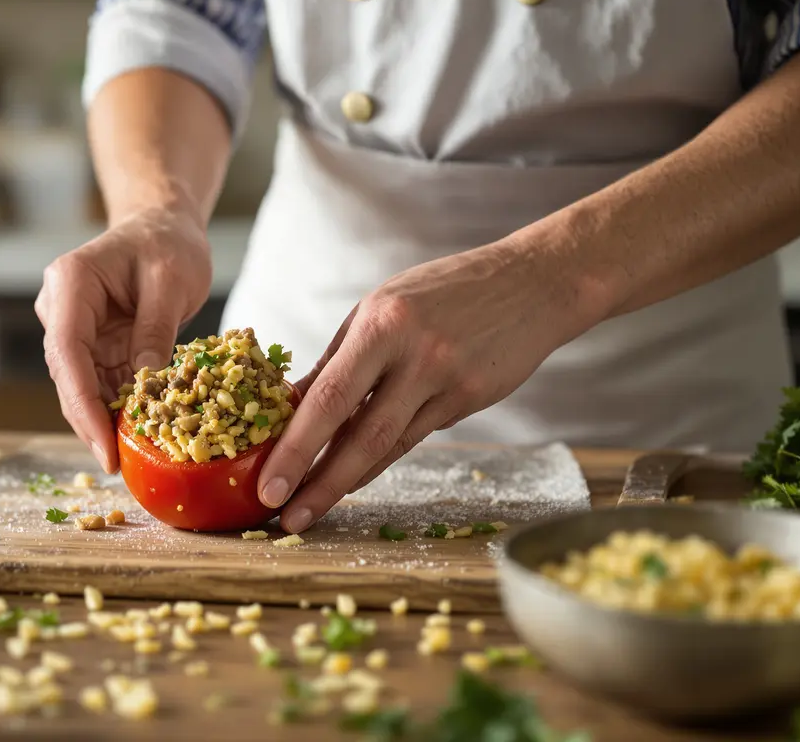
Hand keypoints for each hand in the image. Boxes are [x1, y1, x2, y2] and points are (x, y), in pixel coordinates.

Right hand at [36, 206, 212, 473]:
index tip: (103, 444)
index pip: (67, 351)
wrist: (162, 227)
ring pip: (80, 387)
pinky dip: (116, 409)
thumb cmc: (167, 243)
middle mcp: (61, 309)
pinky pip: (100, 384)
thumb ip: (155, 331)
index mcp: (71, 283)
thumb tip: (145, 385)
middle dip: (90, 422)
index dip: (82, 403)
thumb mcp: (170, 281)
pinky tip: (136, 435)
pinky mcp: (92, 346)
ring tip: (130, 458)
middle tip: (117, 465)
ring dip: (103, 421)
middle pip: (68, 377)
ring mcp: (73, 330)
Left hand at [257, 240, 600, 533]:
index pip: (329, 396)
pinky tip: (350, 481)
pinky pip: (412, 438)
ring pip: (387, 446)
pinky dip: (377, 461)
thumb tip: (288, 405)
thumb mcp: (380, 308)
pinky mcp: (469, 400)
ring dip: (343, 483)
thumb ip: (336, 359)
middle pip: (359, 434)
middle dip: (316, 481)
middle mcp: (415, 355)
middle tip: (282, 515)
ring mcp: (447, 381)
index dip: (296, 446)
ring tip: (306, 510)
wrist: (532, 283)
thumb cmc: (443, 291)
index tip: (268, 482)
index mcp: (382, 324)